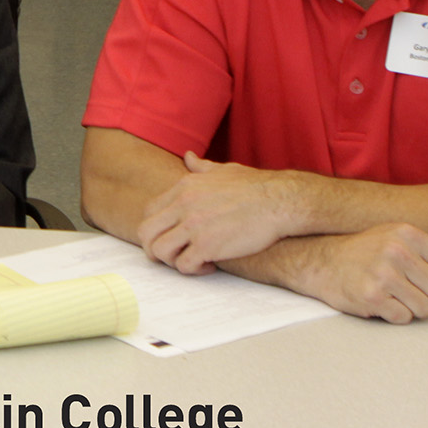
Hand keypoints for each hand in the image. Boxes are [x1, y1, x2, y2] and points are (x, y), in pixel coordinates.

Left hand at [137, 152, 302, 273]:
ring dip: (171, 261)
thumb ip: (201, 167)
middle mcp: (183, 205)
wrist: (281, 201)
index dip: (157, 228)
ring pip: (159, 250)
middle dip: (154, 247)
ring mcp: (193, 226)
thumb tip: (187, 157)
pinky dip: (193, 270)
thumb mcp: (223, 169)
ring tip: (191, 261)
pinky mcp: (208, 245)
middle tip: (173, 255)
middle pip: (146, 232)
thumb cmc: (257, 186)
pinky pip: (184, 265)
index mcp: (183, 187)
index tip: (172, 236)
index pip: (149, 211)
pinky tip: (209, 266)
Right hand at [296, 223, 427, 322]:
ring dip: (409, 307)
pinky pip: (403, 318)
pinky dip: (392, 315)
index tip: (422, 279)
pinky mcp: (371, 297)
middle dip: (425, 295)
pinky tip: (378, 301)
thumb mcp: (393, 236)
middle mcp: (397, 251)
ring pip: (424, 308)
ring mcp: (383, 274)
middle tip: (404, 288)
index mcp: (407, 233)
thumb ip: (424, 251)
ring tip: (390, 294)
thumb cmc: (363, 254)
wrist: (320, 262)